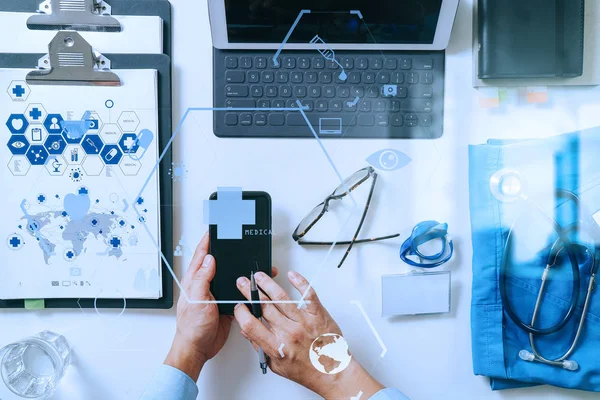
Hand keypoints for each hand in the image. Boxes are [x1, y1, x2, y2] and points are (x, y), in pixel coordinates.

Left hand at [165, 233, 278, 380]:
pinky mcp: (226, 304)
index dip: (207, 241)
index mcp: (195, 280)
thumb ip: (203, 278)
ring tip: (247, 259)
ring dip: (237, 270)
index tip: (214, 230)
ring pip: (229, 277)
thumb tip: (210, 259)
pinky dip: (243, 287)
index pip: (202, 255)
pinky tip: (250, 283)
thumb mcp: (197, 299)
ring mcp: (216, 294)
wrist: (198, 348)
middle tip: (234, 239)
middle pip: (217, 263)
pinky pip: (236, 291)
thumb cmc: (192, 327)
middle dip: (226, 251)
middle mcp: (205, 285)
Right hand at [234, 271, 383, 398]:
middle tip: (244, 283)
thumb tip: (247, 331)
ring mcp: (304, 322)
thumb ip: (260, 347)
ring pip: (281, 297)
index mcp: (277, 346)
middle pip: (263, 306)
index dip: (241, 313)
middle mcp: (289, 332)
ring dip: (267, 283)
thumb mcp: (276, 365)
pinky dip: (299, 282)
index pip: (251, 325)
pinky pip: (308, 294)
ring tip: (260, 276)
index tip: (239, 307)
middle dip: (249, 292)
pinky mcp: (318, 314)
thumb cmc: (306, 370)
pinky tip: (291, 275)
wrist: (332, 372)